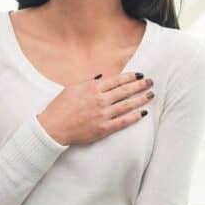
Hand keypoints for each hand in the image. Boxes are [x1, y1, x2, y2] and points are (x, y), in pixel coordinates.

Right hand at [37, 72, 153, 145]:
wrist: (53, 127)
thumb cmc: (60, 107)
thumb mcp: (72, 88)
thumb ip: (88, 82)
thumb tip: (101, 77)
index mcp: (93, 88)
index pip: (117, 80)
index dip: (130, 77)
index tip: (140, 75)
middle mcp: (100, 100)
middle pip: (125, 90)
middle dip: (140, 85)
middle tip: (151, 82)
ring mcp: (103, 114)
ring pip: (127, 105)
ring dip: (141, 99)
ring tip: (151, 95)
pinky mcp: (104, 128)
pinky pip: (123, 122)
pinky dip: (134, 117)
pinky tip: (143, 113)